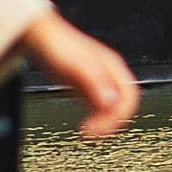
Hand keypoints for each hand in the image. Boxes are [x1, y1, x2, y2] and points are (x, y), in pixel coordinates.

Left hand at [24, 7, 139, 140]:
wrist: (41, 38)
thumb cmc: (58, 46)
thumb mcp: (78, 65)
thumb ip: (96, 81)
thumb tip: (111, 102)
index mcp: (114, 67)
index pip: (129, 96)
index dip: (119, 115)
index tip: (101, 128)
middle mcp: (109, 74)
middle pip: (123, 104)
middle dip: (113, 122)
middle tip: (94, 134)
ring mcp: (99, 81)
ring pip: (112, 108)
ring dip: (104, 123)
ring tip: (88, 132)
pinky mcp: (87, 88)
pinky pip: (99, 108)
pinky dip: (95, 119)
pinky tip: (84, 124)